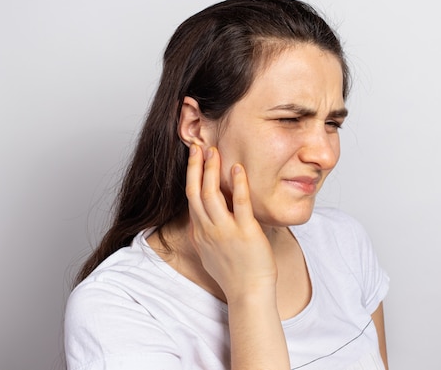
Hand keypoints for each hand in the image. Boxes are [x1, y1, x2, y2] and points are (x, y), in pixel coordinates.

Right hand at [185, 145, 277, 302]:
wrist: (248, 293)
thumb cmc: (233, 275)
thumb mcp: (209, 254)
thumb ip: (201, 237)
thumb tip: (196, 224)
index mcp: (200, 233)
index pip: (191, 198)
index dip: (191, 176)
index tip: (194, 159)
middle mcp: (208, 230)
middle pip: (196, 192)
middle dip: (195, 167)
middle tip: (198, 146)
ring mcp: (225, 231)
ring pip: (211, 194)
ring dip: (211, 170)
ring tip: (213, 151)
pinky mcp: (245, 232)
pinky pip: (239, 203)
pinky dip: (237, 184)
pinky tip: (237, 168)